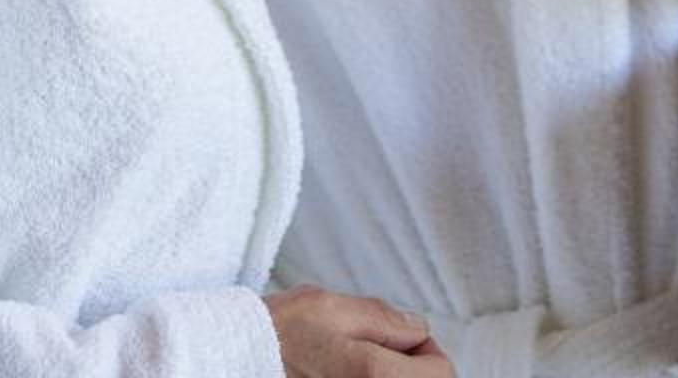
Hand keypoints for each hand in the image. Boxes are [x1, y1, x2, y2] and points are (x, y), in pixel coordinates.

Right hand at [263, 285, 452, 376]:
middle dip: (413, 366)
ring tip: (356, 361)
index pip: (442, 373)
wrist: (236, 359)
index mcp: (374, 376)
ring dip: (391, 374)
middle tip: (381, 349)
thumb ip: (385, 319)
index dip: (426, 348)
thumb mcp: (332, 307)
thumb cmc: (277, 333)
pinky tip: (345, 372)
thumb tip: (418, 330)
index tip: (401, 339)